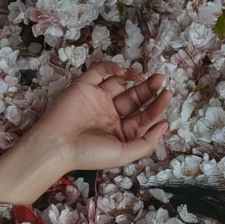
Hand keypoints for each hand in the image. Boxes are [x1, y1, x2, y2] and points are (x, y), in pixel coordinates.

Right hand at [28, 61, 173, 172]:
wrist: (57, 145)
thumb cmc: (89, 154)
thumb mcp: (123, 154)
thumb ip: (146, 143)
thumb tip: (165, 126)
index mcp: (120, 132)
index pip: (143, 116)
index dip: (156, 107)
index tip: (167, 96)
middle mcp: (110, 114)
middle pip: (135, 98)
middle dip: (149, 89)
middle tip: (161, 80)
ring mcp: (98, 99)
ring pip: (120, 83)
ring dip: (134, 78)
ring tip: (147, 76)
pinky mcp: (84, 86)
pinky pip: (100, 72)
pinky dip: (112, 69)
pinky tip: (123, 73)